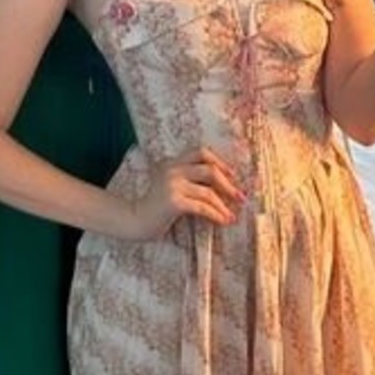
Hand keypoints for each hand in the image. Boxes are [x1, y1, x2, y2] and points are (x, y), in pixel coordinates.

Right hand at [121, 147, 244, 240]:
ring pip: (208, 192)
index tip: (232, 175)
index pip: (201, 152)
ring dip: (223, 205)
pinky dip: (215, 215)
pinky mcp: (173, 202)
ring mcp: (172, 185)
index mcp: (173, 163)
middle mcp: (173, 170)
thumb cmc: (155, 208)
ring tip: (231, 216)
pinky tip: (222, 221)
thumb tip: (219, 187)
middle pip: (209, 170)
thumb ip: (187, 180)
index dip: (220, 162)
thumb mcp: (170, 187)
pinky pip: (202, 207)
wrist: (133, 221)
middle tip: (240, 197)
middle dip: (228, 184)